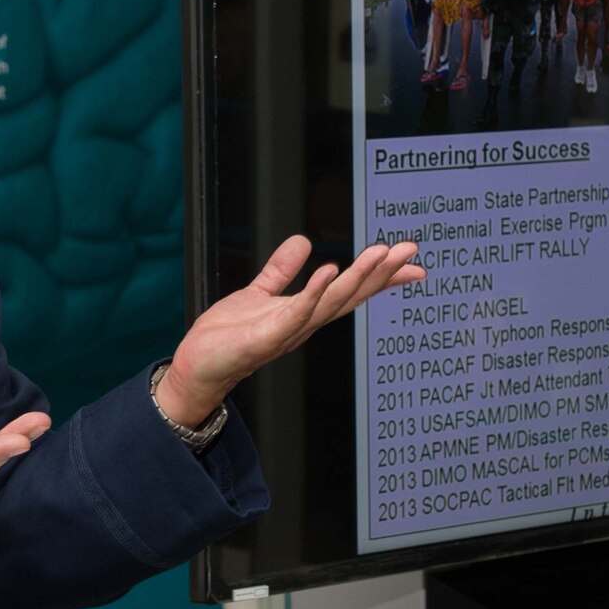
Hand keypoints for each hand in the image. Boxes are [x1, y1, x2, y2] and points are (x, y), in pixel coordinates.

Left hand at [155, 236, 423, 426]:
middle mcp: (305, 323)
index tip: (410, 261)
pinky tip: (328, 270)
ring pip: (332, 302)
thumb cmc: (227, 337)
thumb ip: (281, 270)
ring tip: (380, 253)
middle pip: (351, 295)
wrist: (197, 366)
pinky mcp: (267, 336)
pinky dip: (313, 293)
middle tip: (410, 250)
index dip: (381, 276)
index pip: (351, 290)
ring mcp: (289, 330)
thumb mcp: (259, 294)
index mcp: (306, 311)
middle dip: (382, 273)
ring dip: (358, 277)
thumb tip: (304, 242)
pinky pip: (296, 312)